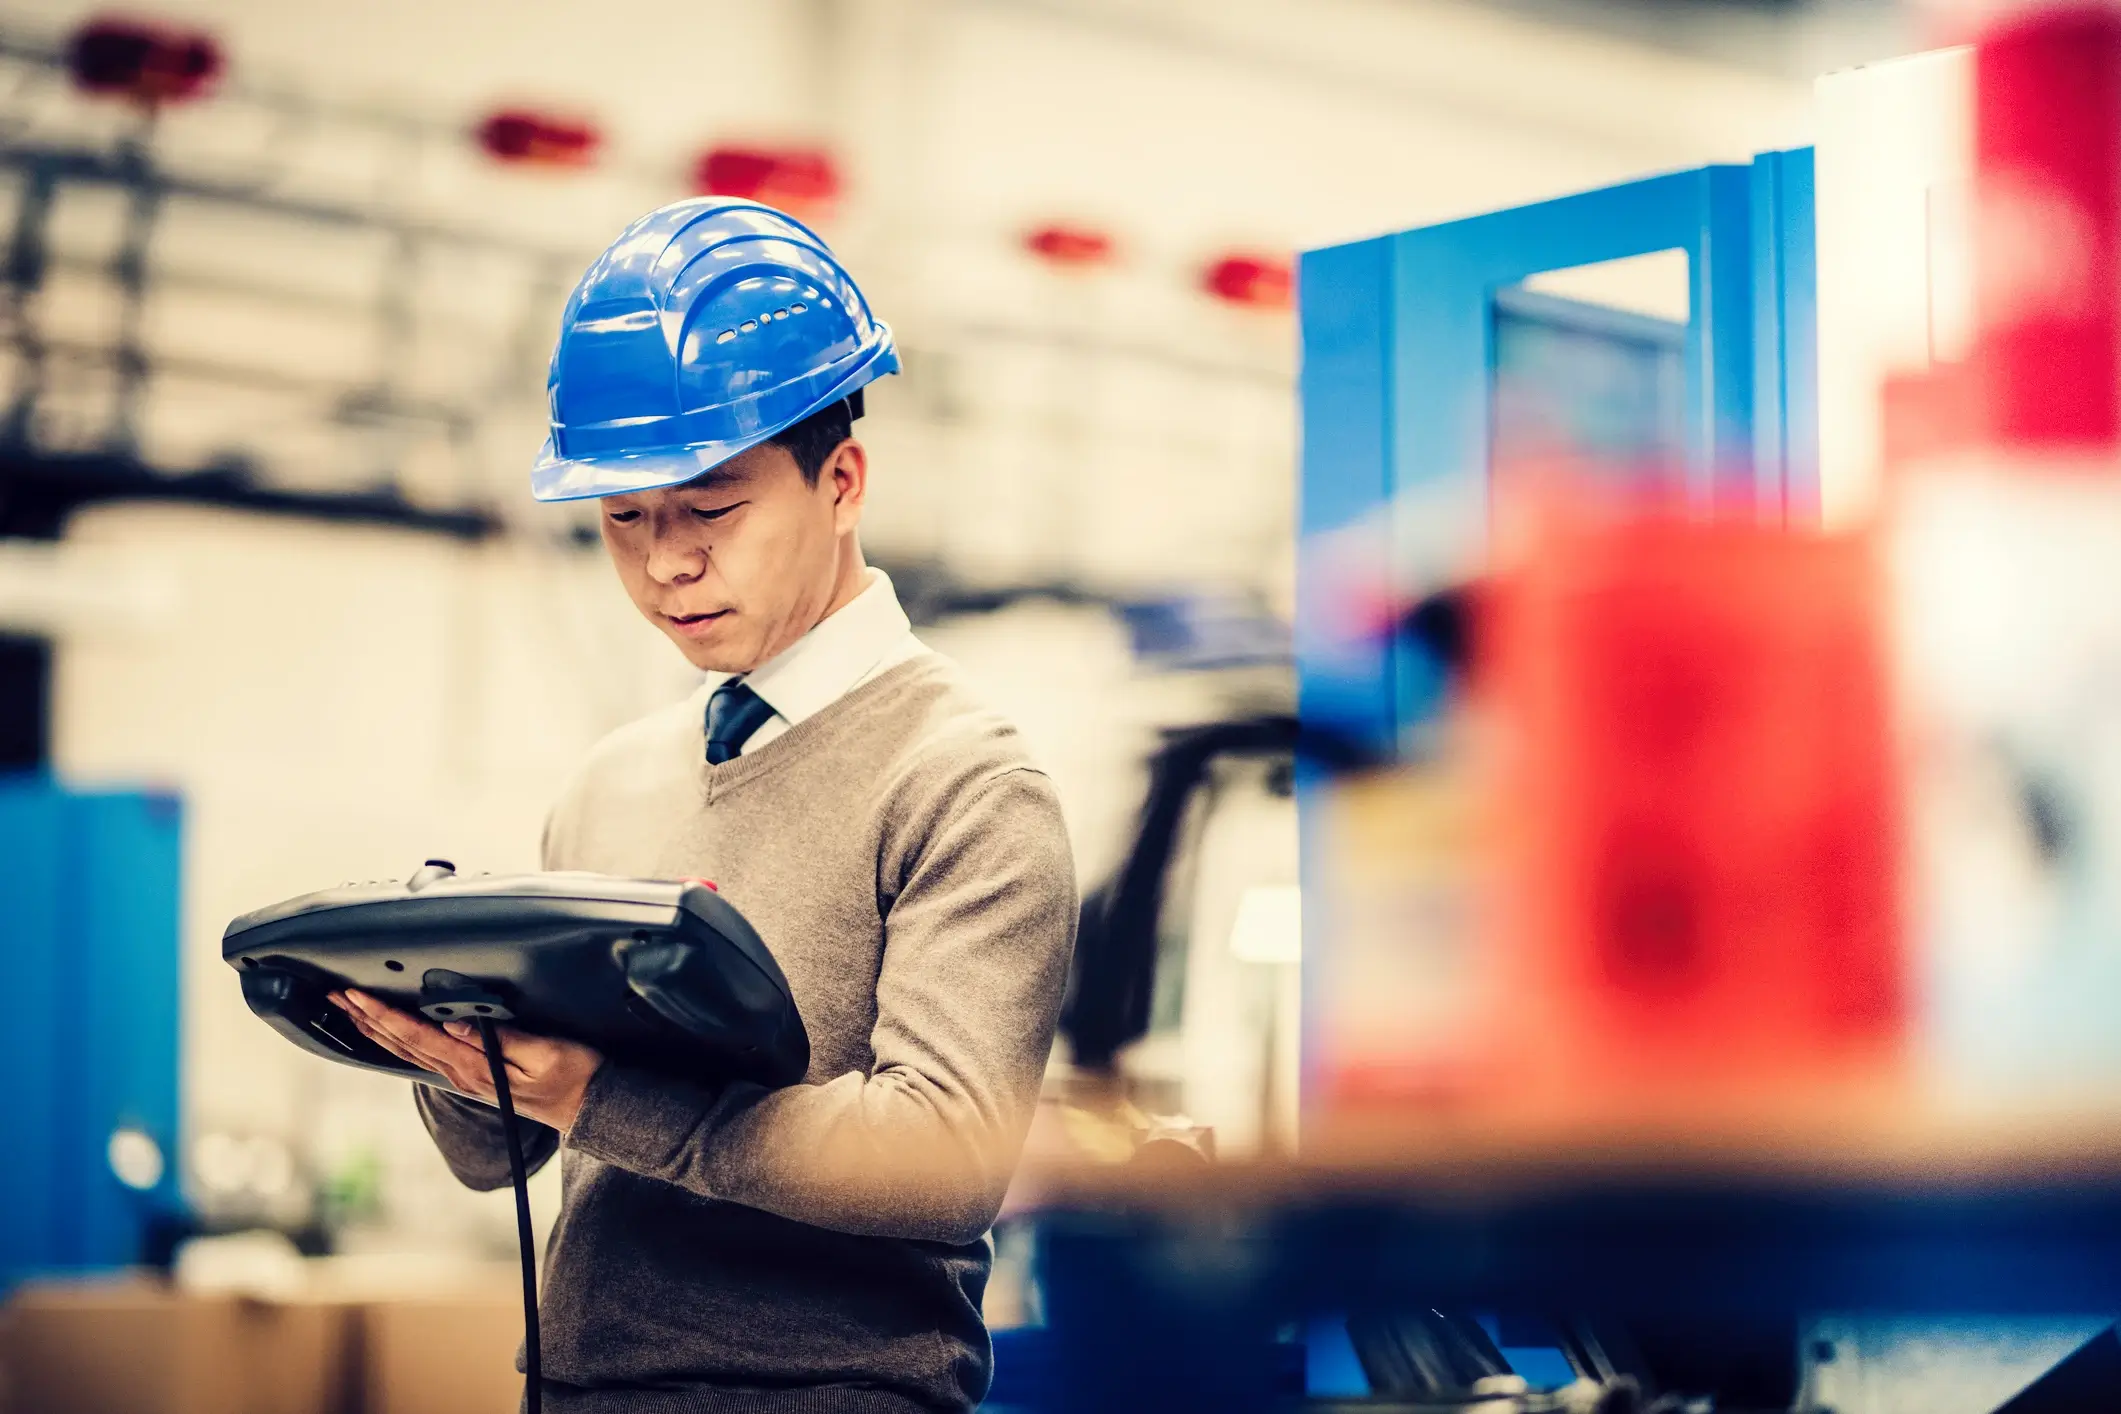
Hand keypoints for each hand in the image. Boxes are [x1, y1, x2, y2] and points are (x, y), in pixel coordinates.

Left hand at [328, 988, 602, 1134]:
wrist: (592, 1109)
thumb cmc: (575, 1075)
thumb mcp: (545, 1051)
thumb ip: (501, 1038)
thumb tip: (455, 1023)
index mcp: (477, 1067)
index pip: (420, 1036)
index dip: (386, 1015)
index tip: (357, 996)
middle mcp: (465, 1075)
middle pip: (404, 1044)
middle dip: (368, 1019)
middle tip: (337, 996)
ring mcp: (468, 1079)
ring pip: (409, 1053)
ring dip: (377, 1030)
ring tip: (351, 1012)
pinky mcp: (476, 1077)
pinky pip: (425, 1058)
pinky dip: (399, 1043)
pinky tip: (391, 1035)